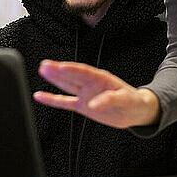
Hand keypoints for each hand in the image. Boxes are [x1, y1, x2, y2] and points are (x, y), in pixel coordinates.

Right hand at [34, 60, 160, 128]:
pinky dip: (52, 100)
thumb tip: (95, 104)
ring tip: (42, 70)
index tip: (61, 67)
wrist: (135, 111)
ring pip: (66, 85)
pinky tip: (41, 96)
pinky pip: (65, 102)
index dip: (72, 69)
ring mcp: (85, 94)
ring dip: (54, 78)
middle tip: (45, 65)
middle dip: (58, 70)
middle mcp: (90, 84)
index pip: (84, 72)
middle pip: (72, 75)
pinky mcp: (82, 106)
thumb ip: (110, 100)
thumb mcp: (126, 100)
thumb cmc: (133, 101)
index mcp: (102, 79)